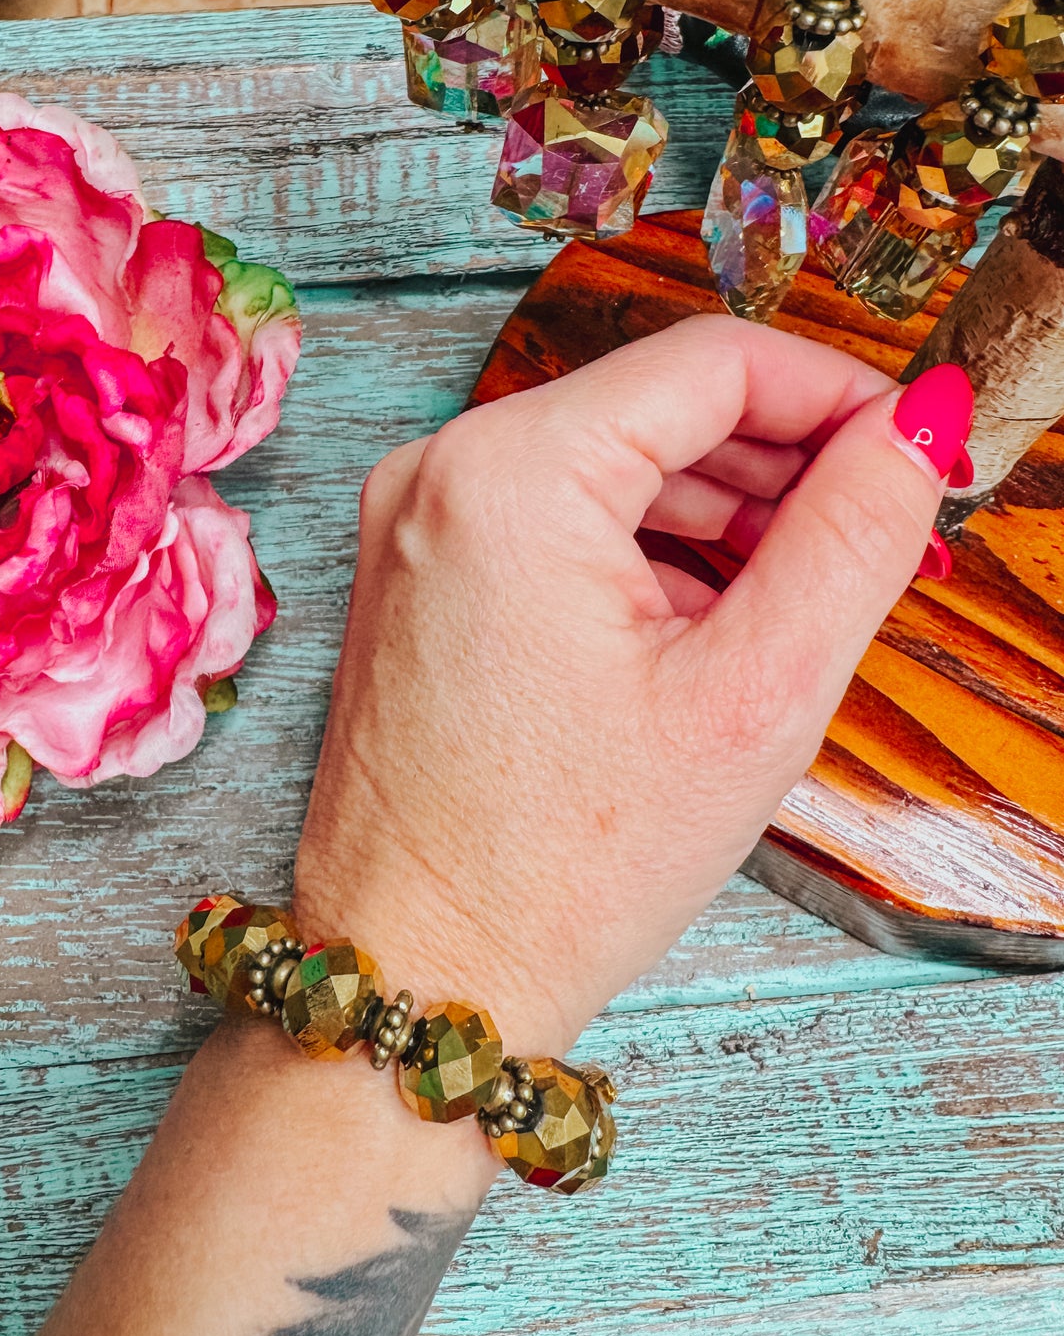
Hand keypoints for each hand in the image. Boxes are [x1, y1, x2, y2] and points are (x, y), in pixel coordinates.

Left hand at [293, 315, 968, 1059]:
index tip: (920, 446)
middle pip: (658, 409)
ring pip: (612, 464)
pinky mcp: (415, 573)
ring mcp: (414, 522)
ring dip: (724, 512)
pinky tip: (714, 625)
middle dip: (785, 463)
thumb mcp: (754, 695)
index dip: (839, 392)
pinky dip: (647, 551)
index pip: (713, 362)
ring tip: (808, 598)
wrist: (420, 973)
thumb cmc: (565, 864)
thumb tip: (917, 428)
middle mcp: (439, 469)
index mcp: (508, 472)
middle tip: (887, 534)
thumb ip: (853, 535)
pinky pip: (556, 518)